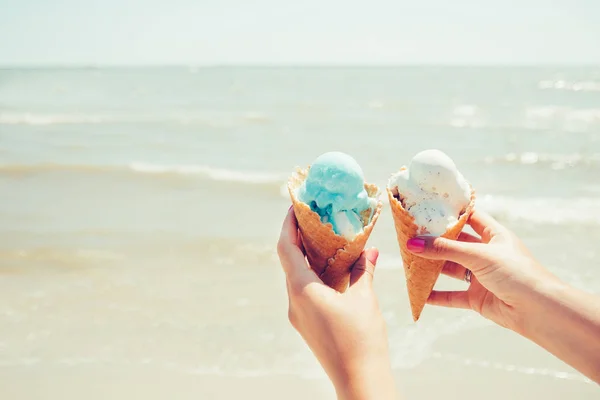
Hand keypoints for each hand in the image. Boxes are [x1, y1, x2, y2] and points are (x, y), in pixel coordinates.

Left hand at [277, 207, 395, 399]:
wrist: (358, 380)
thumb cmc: (362, 339)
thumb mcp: (364, 298)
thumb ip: (362, 270)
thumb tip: (369, 250)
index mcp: (302, 289)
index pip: (286, 248)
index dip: (289, 224)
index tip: (296, 205)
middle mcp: (294, 300)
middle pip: (289, 260)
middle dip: (299, 236)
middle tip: (314, 216)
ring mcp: (298, 314)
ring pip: (297, 276)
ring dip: (308, 256)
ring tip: (325, 237)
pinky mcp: (306, 323)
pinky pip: (305, 290)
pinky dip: (315, 274)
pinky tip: (333, 268)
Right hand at [406, 209, 558, 333]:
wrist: (538, 311)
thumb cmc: (516, 273)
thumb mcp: (478, 255)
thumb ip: (444, 249)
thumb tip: (412, 244)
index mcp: (494, 236)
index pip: (470, 217)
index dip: (451, 212)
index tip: (428, 207)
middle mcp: (487, 254)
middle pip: (455, 244)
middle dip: (434, 242)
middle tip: (410, 236)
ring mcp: (482, 276)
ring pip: (451, 269)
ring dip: (432, 268)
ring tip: (410, 262)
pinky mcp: (477, 298)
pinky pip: (452, 296)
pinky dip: (437, 295)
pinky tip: (420, 293)